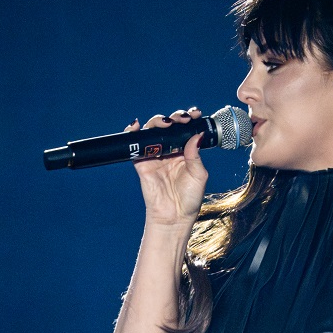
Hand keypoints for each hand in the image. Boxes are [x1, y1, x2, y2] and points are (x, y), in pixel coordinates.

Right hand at [128, 106, 207, 226]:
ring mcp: (155, 156)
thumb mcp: (199, 175)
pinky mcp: (142, 163)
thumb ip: (195, 155)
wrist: (174, 217)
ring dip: (157, 122)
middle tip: (182, 120)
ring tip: (165, 123)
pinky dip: (133, 133)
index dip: (189, 119)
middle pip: (168, 127)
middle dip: (175, 118)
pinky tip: (136, 126)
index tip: (195, 114)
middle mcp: (170, 151)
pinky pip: (135, 145)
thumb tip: (195, 134)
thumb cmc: (189, 199)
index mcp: (185, 152)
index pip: (185, 130)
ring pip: (152, 131)